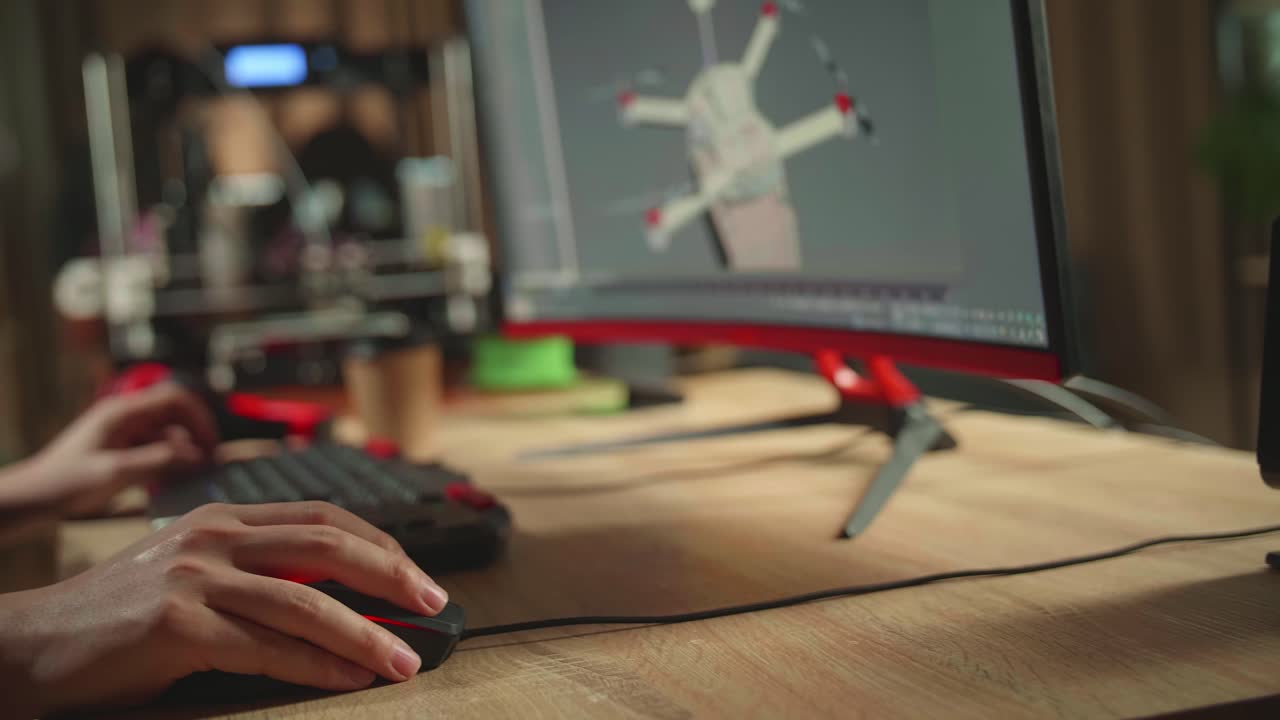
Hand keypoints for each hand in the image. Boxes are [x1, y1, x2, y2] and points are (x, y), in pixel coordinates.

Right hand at [0, 501, 449, 717]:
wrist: (30, 643)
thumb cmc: (117, 618)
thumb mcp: (191, 574)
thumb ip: (254, 575)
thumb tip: (336, 602)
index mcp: (222, 518)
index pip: (322, 516)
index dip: (379, 541)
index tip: (416, 572)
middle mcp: (213, 536)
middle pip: (328, 545)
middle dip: (392, 574)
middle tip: (435, 603)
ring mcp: (193, 577)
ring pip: (305, 601)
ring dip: (366, 633)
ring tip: (404, 658)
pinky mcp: (175, 625)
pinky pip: (266, 647)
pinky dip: (317, 665)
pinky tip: (349, 678)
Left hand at [27, 381, 219, 516]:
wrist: (33, 498)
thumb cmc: (68, 483)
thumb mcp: (116, 472)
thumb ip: (160, 460)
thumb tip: (200, 457)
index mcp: (124, 412)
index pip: (176, 399)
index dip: (200, 419)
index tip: (211, 447)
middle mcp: (127, 416)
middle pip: (176, 415)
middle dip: (196, 436)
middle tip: (209, 465)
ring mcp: (125, 431)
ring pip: (168, 433)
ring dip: (184, 452)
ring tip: (193, 477)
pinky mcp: (123, 448)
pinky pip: (156, 447)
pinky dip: (169, 461)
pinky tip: (172, 481)